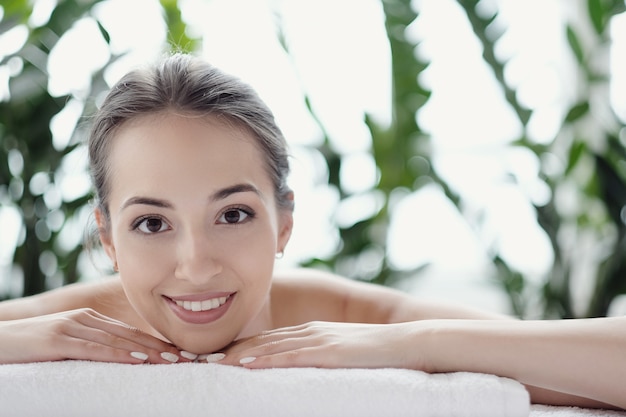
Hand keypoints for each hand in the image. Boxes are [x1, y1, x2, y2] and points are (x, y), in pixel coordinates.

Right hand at [0, 308, 190, 363]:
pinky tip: (136, 360)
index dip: (157, 343)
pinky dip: (118, 354)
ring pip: (118, 341)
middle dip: (161, 348)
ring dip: (148, 351)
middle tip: (186, 360)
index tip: (180, 355)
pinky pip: (94, 348)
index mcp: (91, 320)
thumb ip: (91, 347)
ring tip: (171, 361)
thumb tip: (120, 361)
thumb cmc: (31, 346)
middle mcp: (87, 320)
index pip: (131, 333)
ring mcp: (72, 327)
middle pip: (131, 335)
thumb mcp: (66, 344)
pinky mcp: (58, 340)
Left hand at [220, 321, 428, 369]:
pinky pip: (291, 356)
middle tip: (202, 360)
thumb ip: (321, 356)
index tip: (217, 358)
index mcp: (310, 332)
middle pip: (262, 340)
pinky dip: (266, 360)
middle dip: (231, 351)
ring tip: (213, 364)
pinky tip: (247, 365)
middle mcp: (309, 332)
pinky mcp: (329, 351)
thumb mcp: (342, 352)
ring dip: (239, 355)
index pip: (267, 340)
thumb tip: (302, 370)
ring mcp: (318, 339)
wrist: (406, 341)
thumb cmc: (376, 351)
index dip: (240, 348)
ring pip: (270, 346)